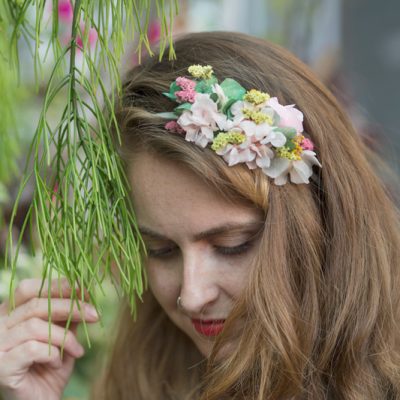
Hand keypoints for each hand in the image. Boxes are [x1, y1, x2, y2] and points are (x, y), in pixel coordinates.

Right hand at [0, 278, 98, 399]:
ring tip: (77, 351)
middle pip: (36, 305)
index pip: (29, 289)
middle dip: (71, 308)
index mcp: (10, 314)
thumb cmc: (50, 366)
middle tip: (95, 315)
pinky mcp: (2, 366)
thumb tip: (84, 290)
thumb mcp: (63, 335)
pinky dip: (52, 354)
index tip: (83, 289)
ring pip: (35, 326)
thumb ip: (68, 315)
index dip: (56, 286)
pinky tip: (58, 363)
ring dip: (64, 337)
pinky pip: (33, 348)